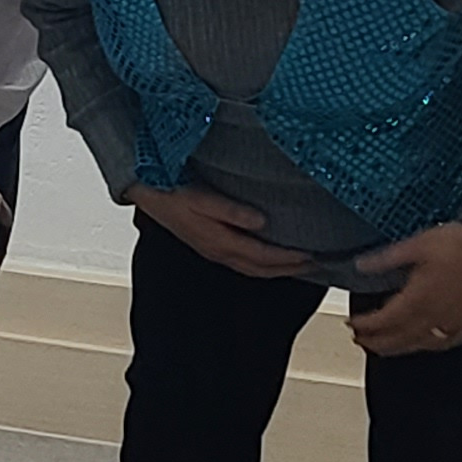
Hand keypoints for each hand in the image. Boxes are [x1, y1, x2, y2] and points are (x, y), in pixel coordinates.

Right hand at [132, 183, 304, 277]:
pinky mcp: (210, 245)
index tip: (311, 255)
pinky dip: (262, 264)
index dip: (288, 258)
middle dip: (289, 269)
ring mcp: (213, 251)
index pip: (263, 256)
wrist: (145, 193)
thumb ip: (231, 211)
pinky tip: (267, 256)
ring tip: (298, 264)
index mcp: (219, 242)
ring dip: (277, 269)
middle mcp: (219, 252)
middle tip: (316, 266)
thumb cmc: (171, 192)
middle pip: (261, 269)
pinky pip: (243, 262)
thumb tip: (262, 222)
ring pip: (252, 269)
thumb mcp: (201, 197)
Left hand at [346, 220, 461, 357]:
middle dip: (377, 342)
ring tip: (386, 346)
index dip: (365, 325)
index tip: (353, 324)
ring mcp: (454, 321)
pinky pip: (445, 342)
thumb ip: (385, 259)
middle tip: (361, 340)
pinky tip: (425, 342)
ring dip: (399, 347)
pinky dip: (428, 346)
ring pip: (421, 344)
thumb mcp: (414, 245)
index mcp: (419, 299)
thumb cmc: (460, 243)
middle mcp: (436, 316)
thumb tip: (361, 266)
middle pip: (400, 339)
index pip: (384, 321)